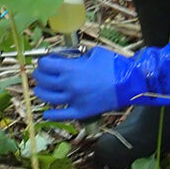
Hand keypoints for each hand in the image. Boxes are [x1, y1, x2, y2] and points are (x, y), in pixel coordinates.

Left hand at [33, 36, 169, 121]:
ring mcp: (74, 100)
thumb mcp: (94, 53)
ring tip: (39, 89)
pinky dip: (51, 115)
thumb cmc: (113, 65)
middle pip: (44, 81)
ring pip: (49, 98)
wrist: (130, 83)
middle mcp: (70, 86)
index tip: (44, 61)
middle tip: (40, 73)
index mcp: (72, 69)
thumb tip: (66, 58)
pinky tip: (45, 114)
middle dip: (39, 75)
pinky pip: (62, 116)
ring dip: (40, 92)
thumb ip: (78, 56)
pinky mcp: (81, 112)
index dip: (43, 62)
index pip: (47, 65)